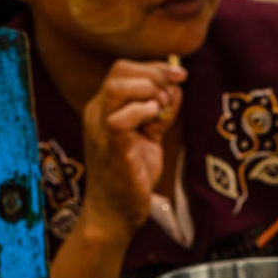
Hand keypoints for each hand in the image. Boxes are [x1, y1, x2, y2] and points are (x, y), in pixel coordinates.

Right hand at [79, 58, 185, 236]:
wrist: (116, 211)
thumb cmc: (132, 174)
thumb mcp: (150, 135)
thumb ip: (161, 111)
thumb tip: (176, 87)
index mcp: (104, 107)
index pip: (124, 69)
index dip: (155, 67)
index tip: (180, 74)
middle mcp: (97, 113)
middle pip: (120, 71)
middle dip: (155, 75)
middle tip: (171, 97)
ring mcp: (100, 129)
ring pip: (117, 88)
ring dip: (148, 91)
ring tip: (162, 109)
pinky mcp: (110, 148)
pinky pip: (119, 119)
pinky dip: (142, 112)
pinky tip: (155, 119)